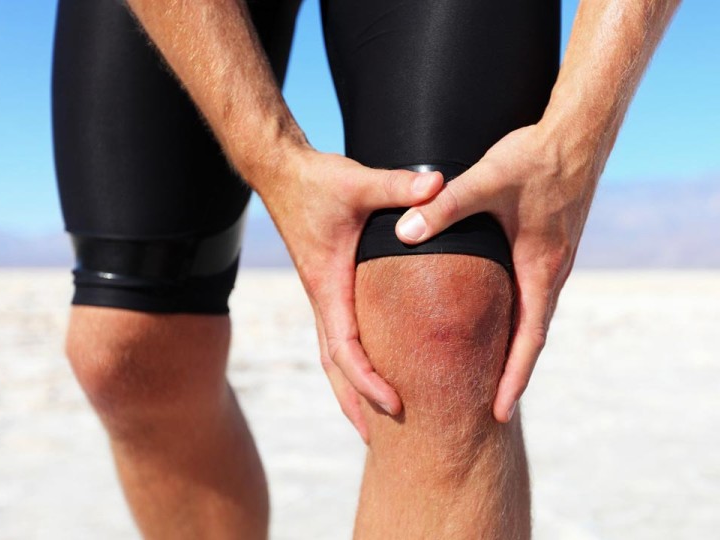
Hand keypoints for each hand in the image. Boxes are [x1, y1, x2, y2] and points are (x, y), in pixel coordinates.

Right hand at [258, 145, 443, 441]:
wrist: (281, 172)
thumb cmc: (317, 181)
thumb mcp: (358, 182)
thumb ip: (399, 186)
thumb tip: (438, 186)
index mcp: (328, 286)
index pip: (345, 350)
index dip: (369, 381)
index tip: (396, 404)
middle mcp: (323, 298)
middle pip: (335, 368)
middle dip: (356, 405)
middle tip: (381, 444)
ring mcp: (324, 294)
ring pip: (334, 357)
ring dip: (351, 392)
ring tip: (375, 426)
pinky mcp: (329, 286)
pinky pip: (339, 337)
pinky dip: (354, 363)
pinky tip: (375, 371)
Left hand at [394, 123, 599, 422]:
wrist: (578, 133)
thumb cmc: (535, 157)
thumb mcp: (486, 181)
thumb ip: (443, 207)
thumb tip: (403, 233)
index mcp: (540, 268)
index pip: (528, 339)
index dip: (513, 378)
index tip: (499, 412)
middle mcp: (552, 271)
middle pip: (533, 336)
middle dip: (512, 373)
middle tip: (491, 408)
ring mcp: (555, 259)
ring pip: (534, 315)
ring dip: (517, 346)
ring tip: (491, 373)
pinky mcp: (550, 244)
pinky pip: (533, 293)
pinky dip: (519, 317)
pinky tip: (498, 317)